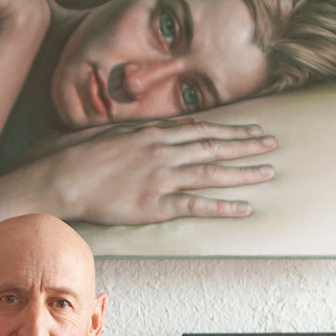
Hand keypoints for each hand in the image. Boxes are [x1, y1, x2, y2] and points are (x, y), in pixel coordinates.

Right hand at [46, 118, 276, 224]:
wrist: (65, 177)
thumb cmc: (82, 155)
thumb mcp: (116, 132)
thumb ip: (147, 130)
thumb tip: (171, 127)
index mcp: (154, 133)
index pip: (201, 130)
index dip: (229, 131)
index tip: (250, 130)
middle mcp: (164, 152)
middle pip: (213, 147)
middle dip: (245, 145)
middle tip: (271, 144)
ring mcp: (162, 178)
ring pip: (212, 173)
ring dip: (243, 172)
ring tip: (267, 171)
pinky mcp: (156, 204)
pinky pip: (197, 205)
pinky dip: (223, 206)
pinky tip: (245, 208)